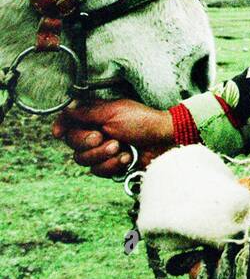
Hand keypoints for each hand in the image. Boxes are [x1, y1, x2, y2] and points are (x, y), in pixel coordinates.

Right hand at [51, 98, 175, 176]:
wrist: (162, 141)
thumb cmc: (142, 121)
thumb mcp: (113, 112)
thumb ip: (87, 112)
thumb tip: (67, 107)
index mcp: (95, 116)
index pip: (69, 121)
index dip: (61, 126)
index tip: (58, 132)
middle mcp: (96, 132)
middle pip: (73, 144)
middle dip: (88, 143)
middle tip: (104, 137)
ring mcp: (102, 150)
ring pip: (83, 160)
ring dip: (103, 155)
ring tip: (121, 147)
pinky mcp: (110, 165)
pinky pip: (98, 171)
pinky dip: (112, 165)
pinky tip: (126, 158)